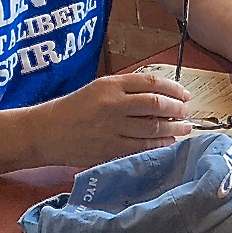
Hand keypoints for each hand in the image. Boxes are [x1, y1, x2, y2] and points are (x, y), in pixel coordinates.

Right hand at [40, 71, 193, 164]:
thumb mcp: (98, 88)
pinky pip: (143, 147)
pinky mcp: (110, 149)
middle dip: (177, 110)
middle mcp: (113, 105)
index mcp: (110, 85)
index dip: (173, 89)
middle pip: (156, 105)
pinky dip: (160, 145)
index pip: (151, 83)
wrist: (46, 132)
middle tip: (186, 113)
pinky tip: (168, 143)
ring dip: (174, 129)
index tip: (184, 95)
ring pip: (153, 128)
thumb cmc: (74, 108)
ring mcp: (112, 128)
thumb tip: (162, 95)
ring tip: (184, 128)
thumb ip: (127, 90)